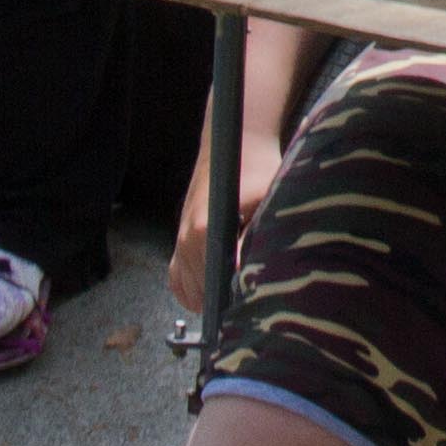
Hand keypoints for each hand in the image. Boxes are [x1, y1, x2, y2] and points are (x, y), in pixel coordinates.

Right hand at [167, 120, 292, 316]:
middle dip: (230, 299)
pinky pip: (178, 281)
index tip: (259, 300)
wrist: (233, 145)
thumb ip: (259, 238)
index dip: (242, 298)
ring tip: (240, 288)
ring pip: (191, 291)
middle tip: (258, 296)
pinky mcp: (178, 240)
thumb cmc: (258, 172)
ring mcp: (180, 240)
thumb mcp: (268, 202)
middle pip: (205, 293)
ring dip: (212, 296)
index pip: (220, 286)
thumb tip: (255, 275)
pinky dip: (192, 291)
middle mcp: (187, 239)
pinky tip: (214, 287)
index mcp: (205, 231)